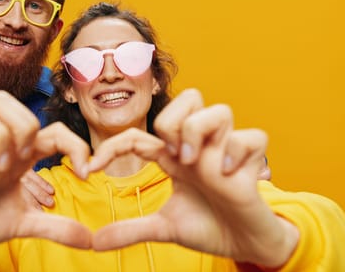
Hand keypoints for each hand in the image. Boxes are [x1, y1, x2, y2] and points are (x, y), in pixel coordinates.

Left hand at [90, 89, 297, 267]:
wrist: (244, 245)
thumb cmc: (208, 228)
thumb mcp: (164, 228)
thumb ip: (131, 230)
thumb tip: (94, 242)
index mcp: (175, 158)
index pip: (140, 135)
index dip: (112, 146)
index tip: (91, 168)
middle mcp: (200, 147)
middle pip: (189, 98)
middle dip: (172, 120)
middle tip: (171, 154)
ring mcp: (226, 151)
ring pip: (219, 110)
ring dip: (200, 131)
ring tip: (194, 162)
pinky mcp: (253, 162)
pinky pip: (251, 137)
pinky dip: (236, 151)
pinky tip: (226, 176)